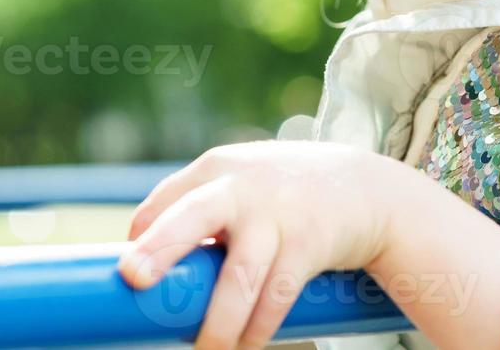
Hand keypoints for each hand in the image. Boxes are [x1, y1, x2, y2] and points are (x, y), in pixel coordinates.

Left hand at [117, 140, 400, 348]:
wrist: (370, 189)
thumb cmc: (288, 195)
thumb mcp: (246, 182)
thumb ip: (203, 210)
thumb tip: (144, 262)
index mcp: (217, 168)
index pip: (164, 200)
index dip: (142, 237)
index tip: (129, 274)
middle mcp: (243, 186)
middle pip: (191, 216)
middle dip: (161, 247)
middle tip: (134, 277)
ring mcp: (278, 214)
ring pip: (239, 278)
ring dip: (218, 325)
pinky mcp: (309, 242)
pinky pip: (275, 297)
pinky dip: (258, 328)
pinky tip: (247, 346)